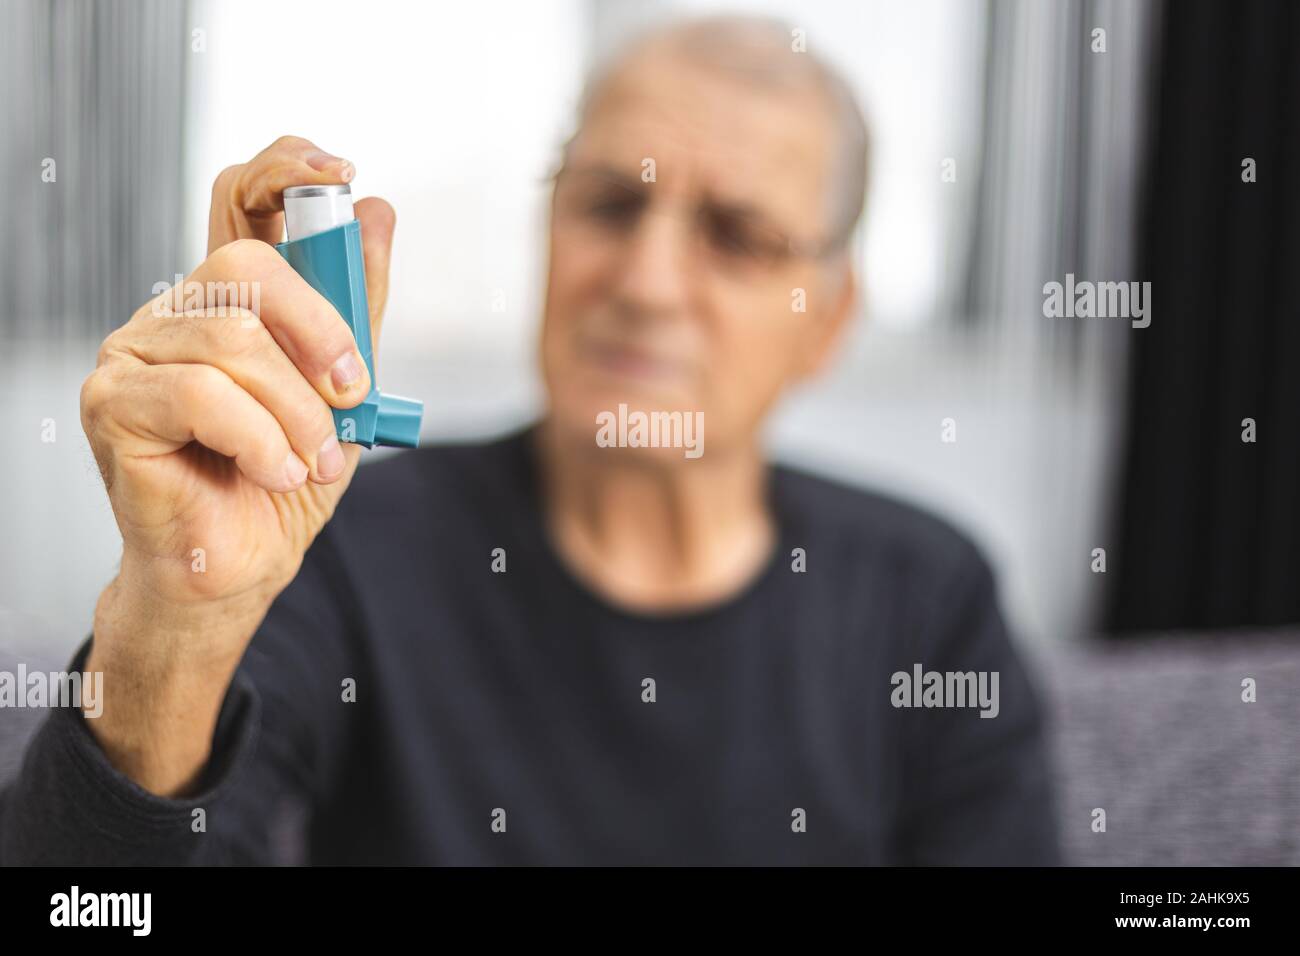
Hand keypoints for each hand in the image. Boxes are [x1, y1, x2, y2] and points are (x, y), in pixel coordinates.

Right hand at [79, 136, 394, 792]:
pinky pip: (200, 393)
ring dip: (297, 411)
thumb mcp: (345, 391)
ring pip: (233, 341)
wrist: (241, 566)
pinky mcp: (113, 402)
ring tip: (310, 460)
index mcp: (231, 303)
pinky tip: (273, 471)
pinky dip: (259, 438)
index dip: (284, 168)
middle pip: (247, 268)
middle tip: (352, 393)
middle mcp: (176, 312)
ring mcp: (134, 351)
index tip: (338, 173)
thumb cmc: (284, 480)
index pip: (239, 198)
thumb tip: (377, 211)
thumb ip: (358, 307)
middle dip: (321, 332)